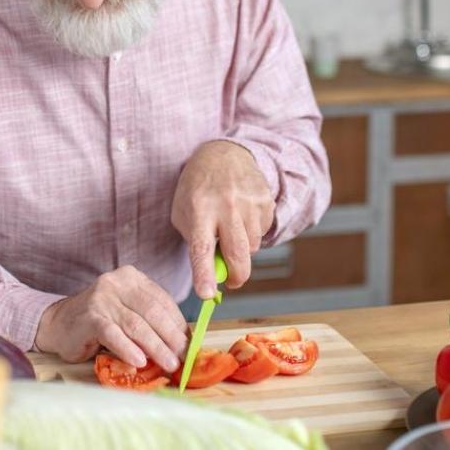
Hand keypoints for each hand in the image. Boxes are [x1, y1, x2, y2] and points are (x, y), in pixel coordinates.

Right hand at [34, 266, 187, 372]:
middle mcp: (117, 282)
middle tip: (183, 358)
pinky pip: (114, 334)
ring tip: (169, 364)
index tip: (189, 344)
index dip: (178, 324)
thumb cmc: (99, 321)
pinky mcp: (90, 316)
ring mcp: (102, 298)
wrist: (58, 324)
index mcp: (131, 277)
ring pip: (136, 325)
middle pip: (152, 312)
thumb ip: (149, 321)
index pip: (162, 300)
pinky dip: (128, 349)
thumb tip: (182, 344)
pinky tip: (140, 361)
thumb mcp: (127, 312)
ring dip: (156, 347)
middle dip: (171, 337)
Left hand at [171, 140, 274, 298]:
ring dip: (242, 248)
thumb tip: (215, 276)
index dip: (204, 273)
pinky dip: (252, 233)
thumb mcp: (183, 212)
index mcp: (199, 209)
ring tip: (230, 228)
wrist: (224, 154)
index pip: (201, 247)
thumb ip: (195, 243)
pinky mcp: (266, 201)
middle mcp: (226, 205)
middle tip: (230, 281)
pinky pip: (263, 233)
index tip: (207, 294)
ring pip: (252, 247)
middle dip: (236, 277)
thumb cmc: (198, 190)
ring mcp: (249, 202)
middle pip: (237, 254)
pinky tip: (242, 216)